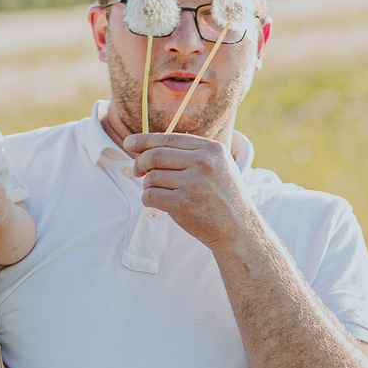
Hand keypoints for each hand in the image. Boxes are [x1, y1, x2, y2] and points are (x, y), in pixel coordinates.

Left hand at [122, 130, 248, 246]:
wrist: (238, 229)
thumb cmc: (223, 197)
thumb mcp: (217, 166)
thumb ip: (190, 152)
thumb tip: (148, 145)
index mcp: (211, 149)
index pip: (168, 138)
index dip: (144, 140)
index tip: (129, 143)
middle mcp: (203, 162)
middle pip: (155, 155)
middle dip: (140, 163)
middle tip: (137, 171)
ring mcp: (193, 183)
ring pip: (151, 177)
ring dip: (148, 185)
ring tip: (160, 193)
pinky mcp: (183, 204)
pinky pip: (150, 195)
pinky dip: (148, 199)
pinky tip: (157, 204)